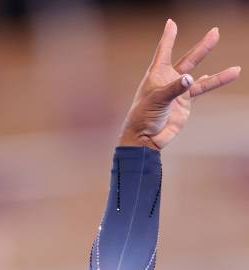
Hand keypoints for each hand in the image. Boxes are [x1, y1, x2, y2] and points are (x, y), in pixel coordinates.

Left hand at [119, 20, 240, 149]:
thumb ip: (174, 89)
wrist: (145, 138)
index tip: (171, 22)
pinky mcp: (184, 104)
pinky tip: (216, 75)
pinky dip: (210, 84)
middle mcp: (168, 81)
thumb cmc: (143, 117)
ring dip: (217, 74)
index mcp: (156, 75)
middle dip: (202, 47)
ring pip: (200, 79)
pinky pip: (200, 91)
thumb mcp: (157, 100)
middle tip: (215, 32)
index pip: (163, 52)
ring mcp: (178, 93)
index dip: (168, 37)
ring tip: (236, 69)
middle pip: (188, 60)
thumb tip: (190, 79)